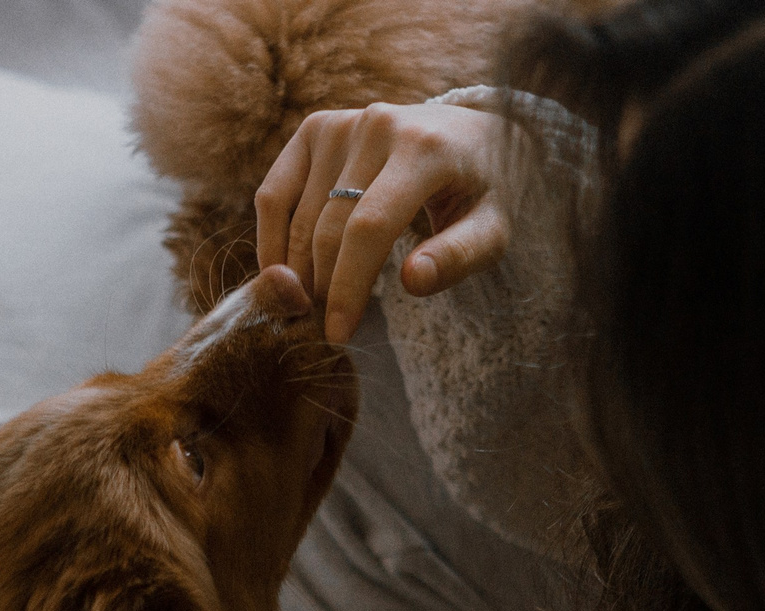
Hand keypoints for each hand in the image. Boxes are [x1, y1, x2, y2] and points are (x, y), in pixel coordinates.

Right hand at [256, 101, 515, 343]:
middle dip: (323, 286)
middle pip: (330, 226)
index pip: (370, 227)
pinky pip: (275, 192)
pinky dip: (271, 237)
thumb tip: (413, 282)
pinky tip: (283, 273)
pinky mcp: (316, 128)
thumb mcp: (494, 227)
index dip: (348, 286)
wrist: (473, 134)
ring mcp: (342, 124)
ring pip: (299, 216)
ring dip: (298, 271)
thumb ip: (459, 256)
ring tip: (313, 306)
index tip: (338, 332)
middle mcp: (378, 125)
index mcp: (425, 149)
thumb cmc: (486, 190)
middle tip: (327, 326)